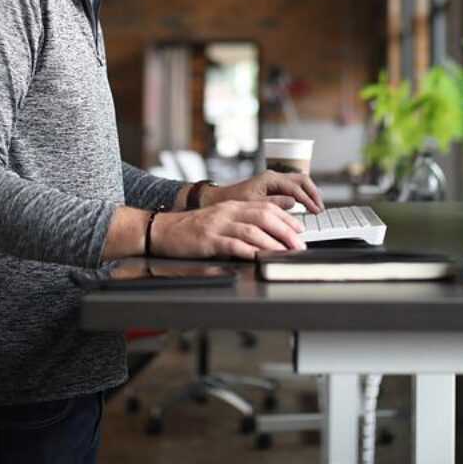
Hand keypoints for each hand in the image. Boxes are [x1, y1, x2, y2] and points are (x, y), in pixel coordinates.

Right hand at [151, 200, 306, 259]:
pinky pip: (232, 244)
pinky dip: (249, 251)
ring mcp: (217, 225)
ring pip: (252, 230)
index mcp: (233, 205)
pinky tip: (259, 257)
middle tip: (299, 245)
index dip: (286, 218)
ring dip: (272, 243)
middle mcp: (228, 212)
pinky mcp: (207, 239)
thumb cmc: (192, 229)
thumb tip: (268, 233)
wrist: (163, 229)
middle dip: (285, 231)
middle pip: (264, 216)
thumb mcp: (220, 219)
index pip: (266, 207)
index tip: (299, 230)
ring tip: (285, 253)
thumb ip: (241, 222)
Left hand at [203, 170, 323, 213]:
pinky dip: (303, 195)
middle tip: (320, 208)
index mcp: (270, 178)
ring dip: (309, 193)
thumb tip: (293, 203)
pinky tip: (306, 204)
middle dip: (313, 193)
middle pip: (302, 180)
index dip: (307, 200)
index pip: (295, 187)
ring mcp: (275, 180)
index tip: (315, 211)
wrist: (221, 199)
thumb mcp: (254, 204)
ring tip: (316, 206)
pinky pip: (293, 187)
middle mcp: (274, 176)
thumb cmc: (235, 201)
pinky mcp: (274, 186)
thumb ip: (274, 203)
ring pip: (299, 182)